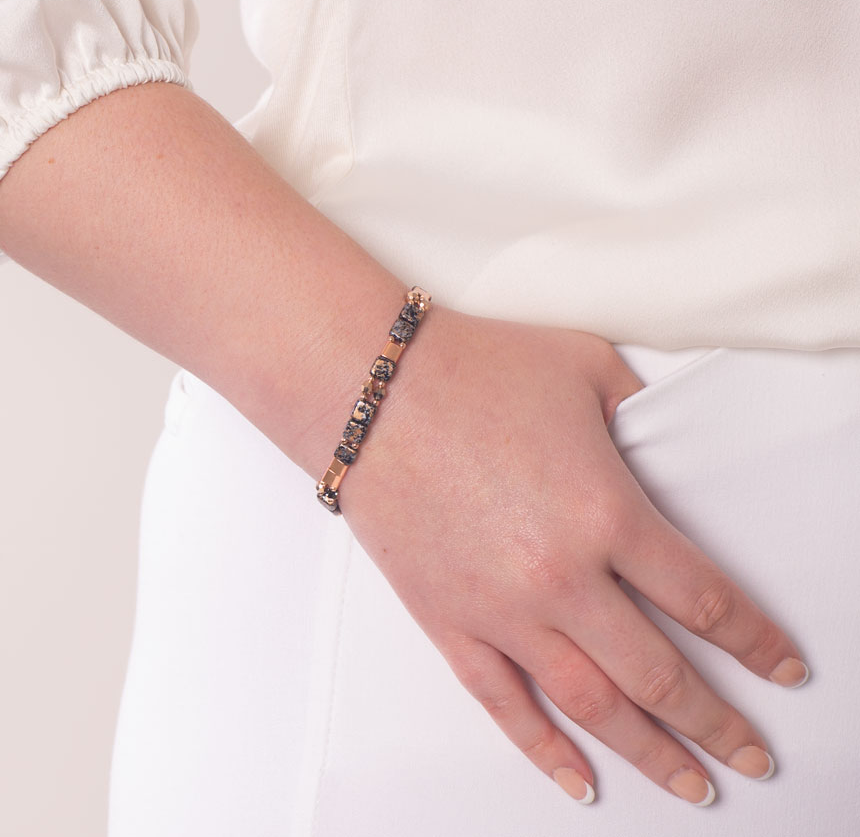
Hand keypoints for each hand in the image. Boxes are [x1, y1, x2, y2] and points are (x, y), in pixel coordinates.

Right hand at [340, 307, 805, 804]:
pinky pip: (502, 704)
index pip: (705, 600)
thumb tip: (665, 433)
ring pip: (591, 707)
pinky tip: (580, 782)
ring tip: (691, 787)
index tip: (782, 670)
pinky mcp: (447, 620)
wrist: (371, 388)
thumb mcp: (585, 367)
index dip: (755, 643)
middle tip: (752, 756)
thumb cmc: (473, 369)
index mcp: (606, 513)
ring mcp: (499, 609)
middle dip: (718, 725)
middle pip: (660, 676)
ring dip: (650, 754)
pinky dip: (545, 751)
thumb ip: (642, 407)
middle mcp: (560, 577)